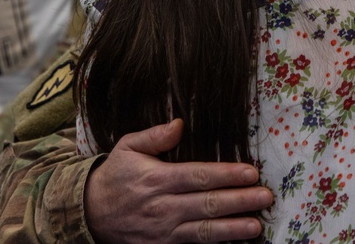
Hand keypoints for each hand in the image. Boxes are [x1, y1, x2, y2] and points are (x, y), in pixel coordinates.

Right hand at [84, 119, 272, 243]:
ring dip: (233, 229)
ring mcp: (163, 231)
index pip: (199, 176)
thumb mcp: (128, 147)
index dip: (226, 175)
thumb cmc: (115, 176)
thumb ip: (155, 135)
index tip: (250, 173)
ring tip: (256, 225)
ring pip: (204, 230)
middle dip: (239, 201)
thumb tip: (180, 123)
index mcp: (157, 179)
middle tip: (265, 197)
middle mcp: (162, 206)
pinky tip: (234, 241)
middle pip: (207, 204)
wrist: (89, 214)